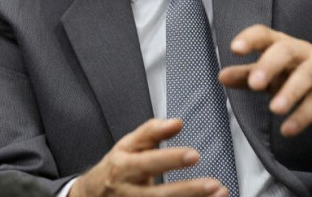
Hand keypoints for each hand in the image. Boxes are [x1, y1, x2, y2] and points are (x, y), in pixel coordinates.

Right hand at [70, 118, 226, 196]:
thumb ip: (152, 132)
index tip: (194, 155)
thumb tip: (176, 123)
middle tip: (213, 184)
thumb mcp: (128, 144)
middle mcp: (128, 192)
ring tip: (219, 194)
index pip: (149, 163)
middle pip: (159, 195)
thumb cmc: (117, 167)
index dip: (171, 159)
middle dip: (188, 190)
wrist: (92, 195)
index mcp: (124, 167)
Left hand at [218, 25, 311, 136]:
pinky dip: (303, 115)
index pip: (264, 34)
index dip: (250, 39)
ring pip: (307, 75)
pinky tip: (288, 129)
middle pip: (286, 50)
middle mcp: (302, 50)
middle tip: (254, 83)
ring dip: (290, 92)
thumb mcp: (270, 75)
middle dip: (270, 65)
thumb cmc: (295, 75)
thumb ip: (246, 76)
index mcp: (282, 43)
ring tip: (274, 110)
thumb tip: (221, 76)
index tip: (234, 49)